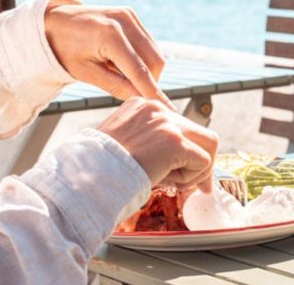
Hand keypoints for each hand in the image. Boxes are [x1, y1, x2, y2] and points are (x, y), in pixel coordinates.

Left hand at [44, 0, 172, 107]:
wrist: (53, 21)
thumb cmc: (64, 49)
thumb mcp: (85, 73)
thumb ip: (115, 86)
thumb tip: (140, 99)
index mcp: (110, 35)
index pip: (139, 70)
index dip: (153, 91)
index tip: (166, 108)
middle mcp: (124, 21)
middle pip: (155, 61)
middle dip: (150, 81)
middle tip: (131, 91)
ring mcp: (130, 15)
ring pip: (155, 53)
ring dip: (146, 70)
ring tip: (117, 71)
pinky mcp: (131, 15)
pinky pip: (148, 43)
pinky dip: (141, 58)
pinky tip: (120, 60)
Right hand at [98, 98, 218, 191]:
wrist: (83, 179)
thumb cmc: (98, 170)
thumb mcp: (124, 146)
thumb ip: (149, 143)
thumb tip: (176, 159)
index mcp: (142, 106)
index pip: (180, 125)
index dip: (188, 151)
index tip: (186, 171)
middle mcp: (157, 109)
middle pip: (201, 132)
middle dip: (204, 161)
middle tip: (203, 187)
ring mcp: (167, 123)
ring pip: (210, 144)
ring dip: (198, 170)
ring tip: (172, 183)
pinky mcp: (175, 142)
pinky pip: (203, 162)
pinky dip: (191, 179)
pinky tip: (165, 182)